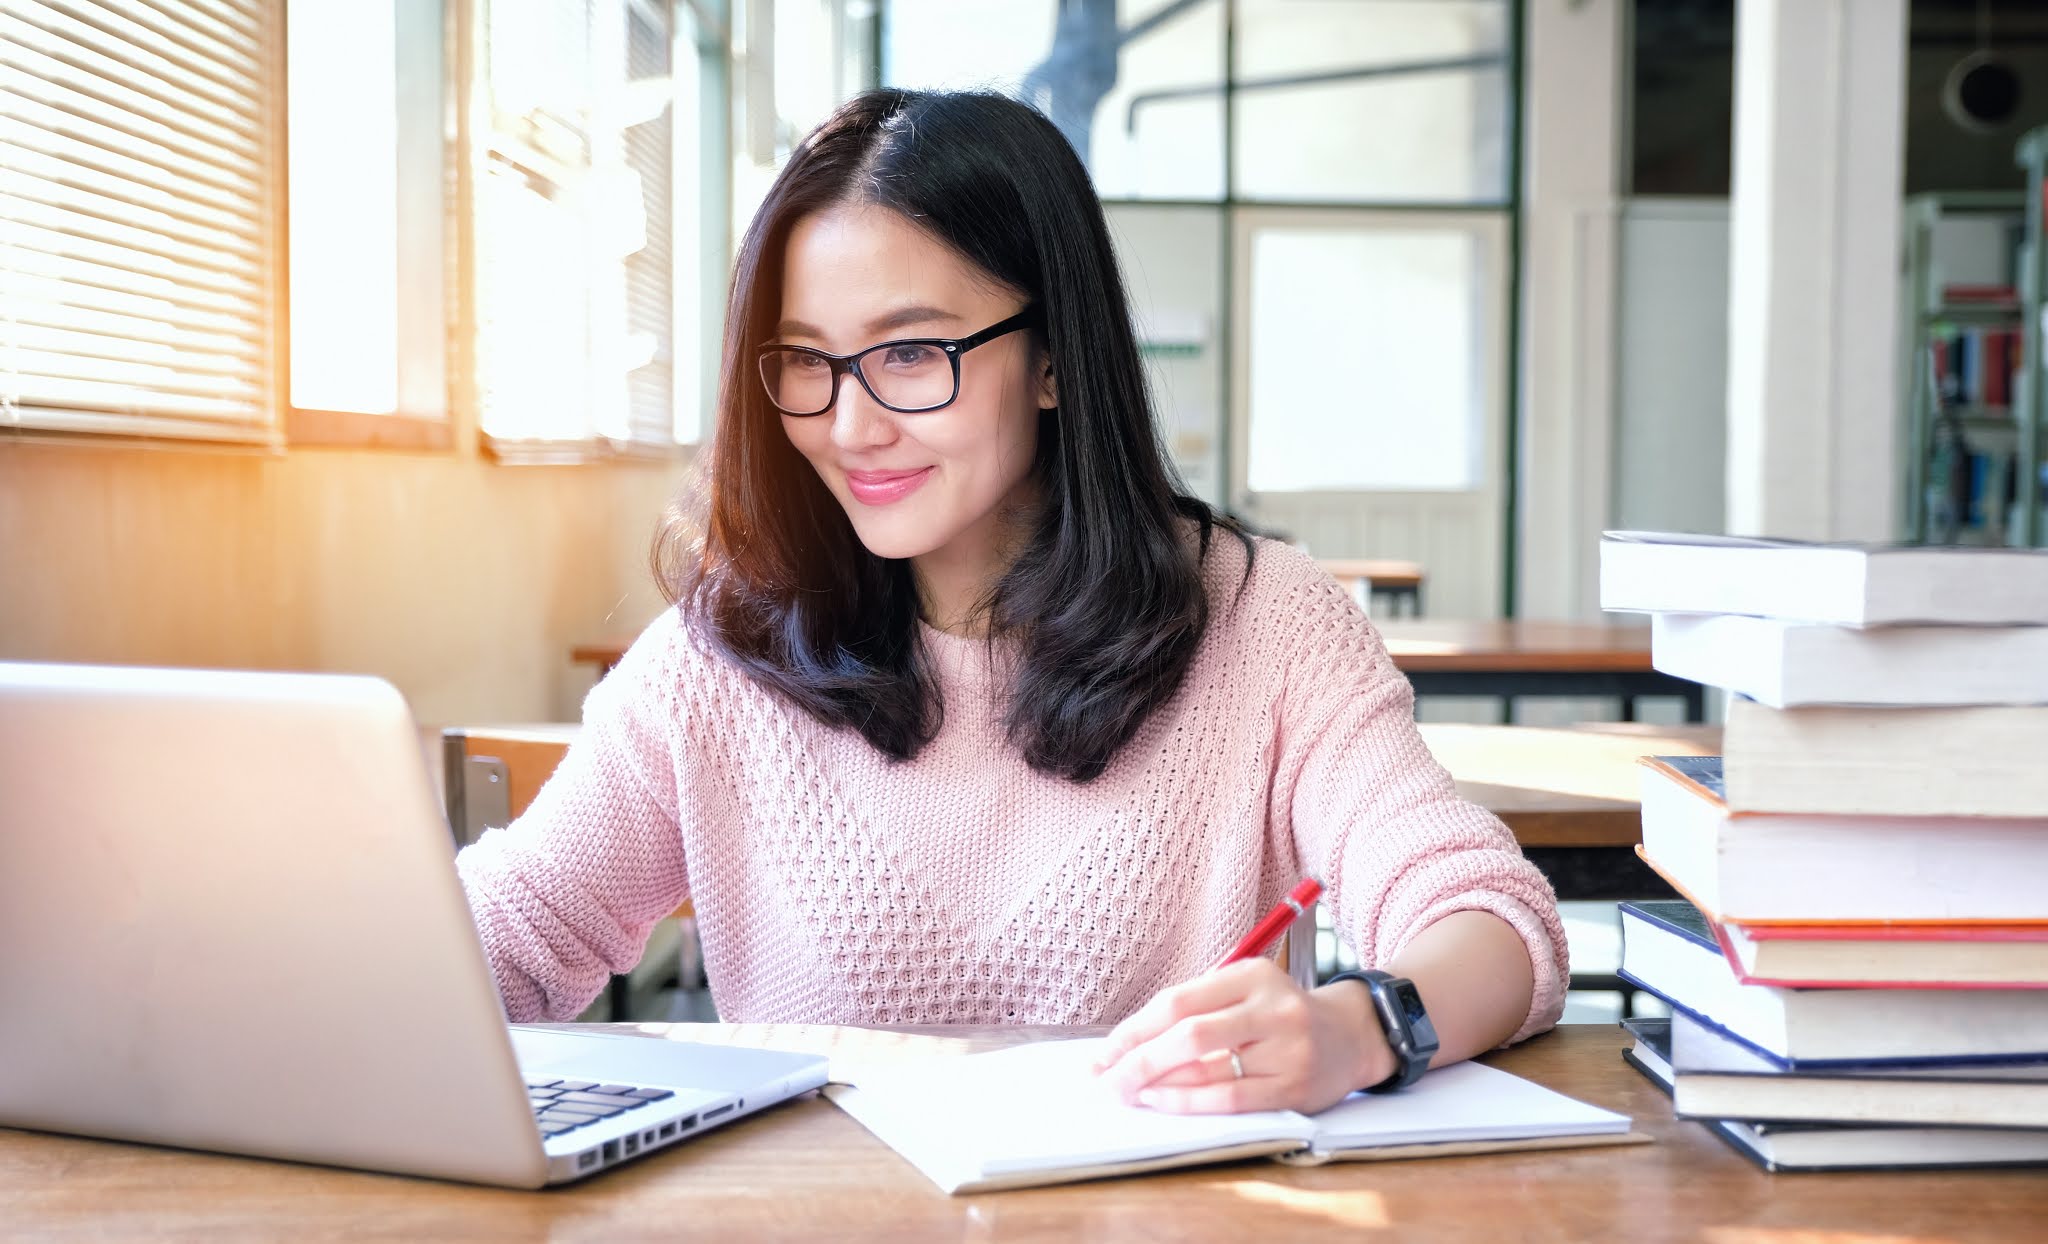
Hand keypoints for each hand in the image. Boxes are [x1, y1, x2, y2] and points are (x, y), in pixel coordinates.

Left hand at [1091, 960, 1393, 1113]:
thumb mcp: (1244, 991)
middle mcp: (1272, 1007)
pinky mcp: (1295, 1088)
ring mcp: (1287, 1049)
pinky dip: (1189, 1102)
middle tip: (1106, 1079)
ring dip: (1157, 1084)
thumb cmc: (1279, 1014)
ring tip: (1128, 1091)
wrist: (1352, 1035)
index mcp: (1252, 974)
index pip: (1179, 1001)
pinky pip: (1231, 1099)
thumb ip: (1196, 1008)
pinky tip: (1162, 1102)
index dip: (1134, 1029)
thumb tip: (1127, 1044)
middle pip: (1189, 1034)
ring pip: (1207, 1069)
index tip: (1105, 1052)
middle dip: (1138, 1061)